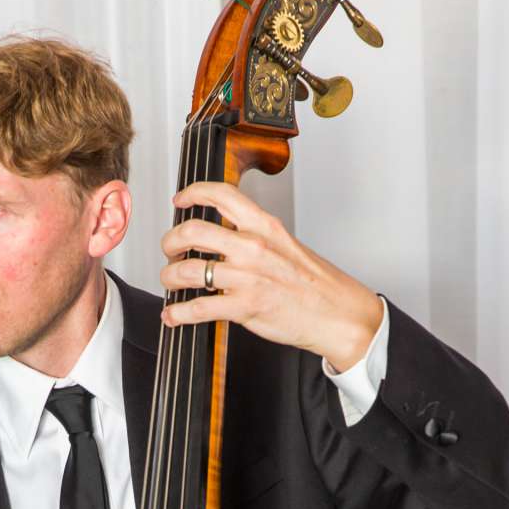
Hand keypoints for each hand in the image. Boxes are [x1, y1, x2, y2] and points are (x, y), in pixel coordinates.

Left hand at [159, 181, 383, 372]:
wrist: (338, 314)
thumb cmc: (317, 285)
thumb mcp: (287, 245)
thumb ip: (256, 238)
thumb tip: (225, 238)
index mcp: (264, 226)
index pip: (221, 195)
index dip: (193, 193)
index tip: (181, 200)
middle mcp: (252, 247)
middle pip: (191, 231)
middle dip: (170, 242)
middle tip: (170, 252)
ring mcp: (247, 277)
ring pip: (186, 271)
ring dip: (169, 278)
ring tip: (171, 284)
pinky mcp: (244, 307)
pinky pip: (197, 308)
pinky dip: (178, 313)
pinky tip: (174, 315)